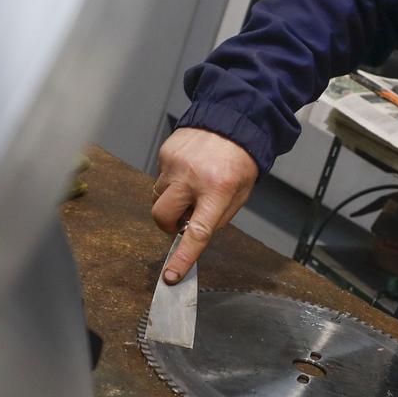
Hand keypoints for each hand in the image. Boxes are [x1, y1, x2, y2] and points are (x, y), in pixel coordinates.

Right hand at [150, 128, 258, 282]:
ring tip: (191, 187)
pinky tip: (188, 170)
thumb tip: (190, 234)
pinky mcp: (166, 152)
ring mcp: (175, 163)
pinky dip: (171, 181)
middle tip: (181, 220)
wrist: (233, 121)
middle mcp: (192, 177)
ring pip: (158, 197)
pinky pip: (160, 177)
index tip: (171, 275)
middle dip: (167, 225)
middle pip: (162, 215)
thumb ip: (216, 218)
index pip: (197, 232)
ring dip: (170, 200)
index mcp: (218, 191)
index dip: (183, 257)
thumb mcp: (239, 195)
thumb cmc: (239, 162)